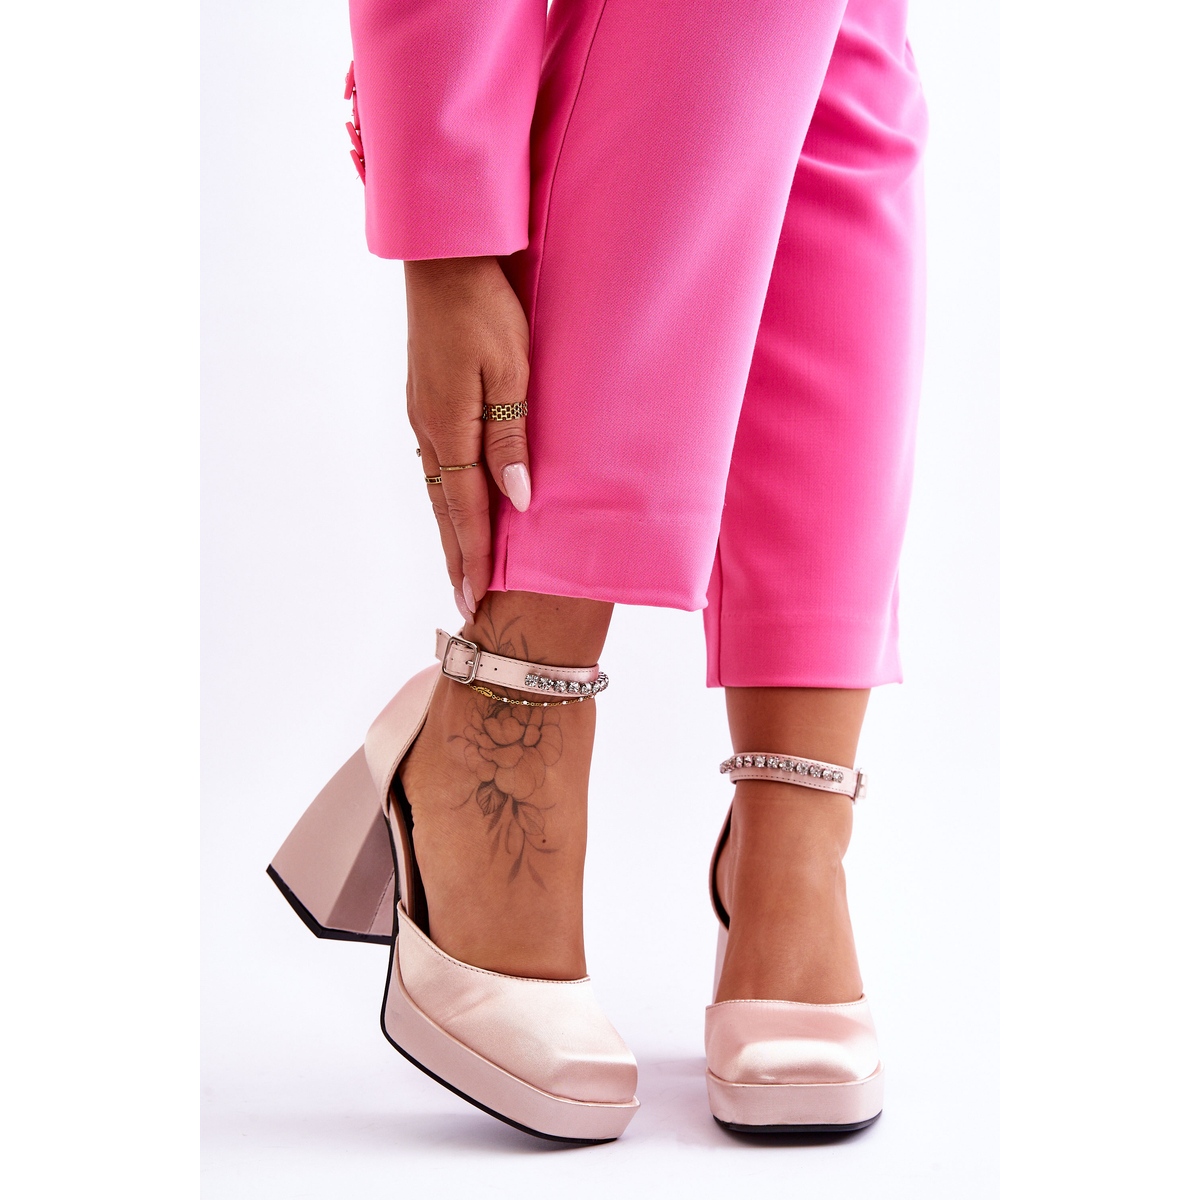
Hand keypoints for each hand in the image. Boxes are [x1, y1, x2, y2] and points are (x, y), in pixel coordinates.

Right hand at [403, 256, 530, 616]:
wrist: (447, 259)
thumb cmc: (486, 309)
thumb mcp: (512, 372)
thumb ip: (511, 438)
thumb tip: (515, 500)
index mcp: (450, 428)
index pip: (464, 508)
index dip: (473, 554)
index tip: (475, 595)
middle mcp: (429, 429)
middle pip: (444, 507)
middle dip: (455, 554)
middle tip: (462, 599)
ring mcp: (424, 414)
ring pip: (437, 487)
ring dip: (448, 529)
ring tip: (458, 563)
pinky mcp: (426, 399)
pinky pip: (436, 462)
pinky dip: (445, 495)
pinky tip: (450, 503)